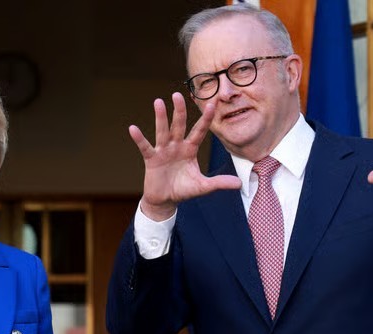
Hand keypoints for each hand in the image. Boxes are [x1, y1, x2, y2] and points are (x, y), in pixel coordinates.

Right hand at [129, 92, 241, 220]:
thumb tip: (239, 184)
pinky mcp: (151, 159)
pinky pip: (145, 147)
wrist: (165, 200)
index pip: (199, 131)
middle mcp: (177, 146)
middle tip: (177, 94)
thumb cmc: (184, 190)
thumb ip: (219, 183)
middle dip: (179, 111)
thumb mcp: (203, 187)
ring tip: (158, 102)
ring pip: (163, 131)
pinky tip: (133, 128)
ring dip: (160, 117)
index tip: (212, 103)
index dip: (205, 119)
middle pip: (179, 125)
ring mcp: (163, 151)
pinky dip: (139, 139)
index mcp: (190, 149)